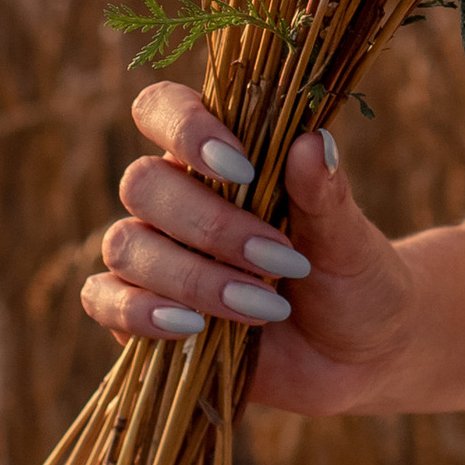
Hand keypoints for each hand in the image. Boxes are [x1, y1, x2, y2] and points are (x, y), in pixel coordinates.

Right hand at [82, 81, 419, 413]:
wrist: (359, 355)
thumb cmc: (354, 279)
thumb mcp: (350, 240)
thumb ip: (327, 195)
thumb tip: (314, 142)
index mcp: (220, 157)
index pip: (162, 109)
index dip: (184, 128)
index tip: (242, 168)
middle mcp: (176, 198)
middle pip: (143, 184)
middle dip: (210, 226)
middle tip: (281, 260)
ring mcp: (153, 255)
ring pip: (126, 245)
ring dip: (193, 278)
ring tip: (264, 307)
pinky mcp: (139, 312)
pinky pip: (105, 300)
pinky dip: (142, 313)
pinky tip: (193, 328)